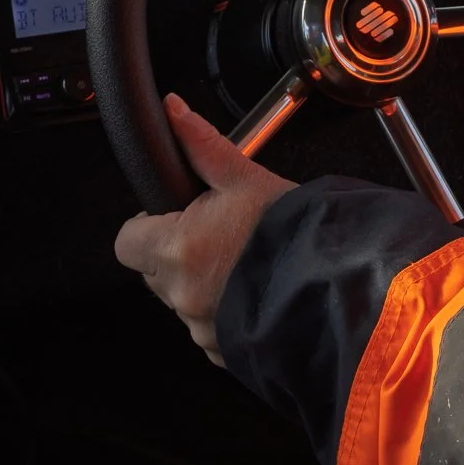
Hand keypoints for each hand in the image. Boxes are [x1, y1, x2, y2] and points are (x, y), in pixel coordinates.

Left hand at [112, 93, 295, 366]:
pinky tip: (255, 293)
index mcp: (176, 249)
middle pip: (153, 271)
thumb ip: (202, 146)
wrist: (337, 287)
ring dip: (202, 284)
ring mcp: (201, 330)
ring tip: (244, 264)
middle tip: (216, 235)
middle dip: (175, 252)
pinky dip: (225, 313)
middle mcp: (182, 295)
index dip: (147, 224)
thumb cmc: (293, 233)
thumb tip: (174, 110)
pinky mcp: (223, 353)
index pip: (126, 241)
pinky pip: (209, 330)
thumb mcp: (246, 178)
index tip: (174, 215)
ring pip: (183, 302)